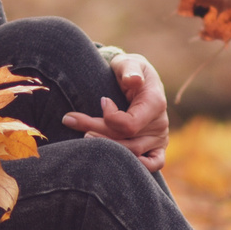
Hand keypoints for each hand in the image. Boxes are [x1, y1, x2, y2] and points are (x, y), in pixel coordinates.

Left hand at [64, 52, 169, 171]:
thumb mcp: (128, 62)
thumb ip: (130, 69)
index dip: (109, 118)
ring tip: (82, 135)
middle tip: (70, 119)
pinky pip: (154, 163)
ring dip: (105, 147)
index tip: (102, 101)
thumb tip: (133, 80)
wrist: (136, 77)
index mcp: (155, 103)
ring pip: (131, 154)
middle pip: (126, 141)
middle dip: (96, 130)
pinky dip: (139, 166)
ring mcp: (159, 138)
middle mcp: (160, 124)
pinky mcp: (156, 147)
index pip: (129, 125)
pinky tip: (114, 161)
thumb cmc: (129, 69)